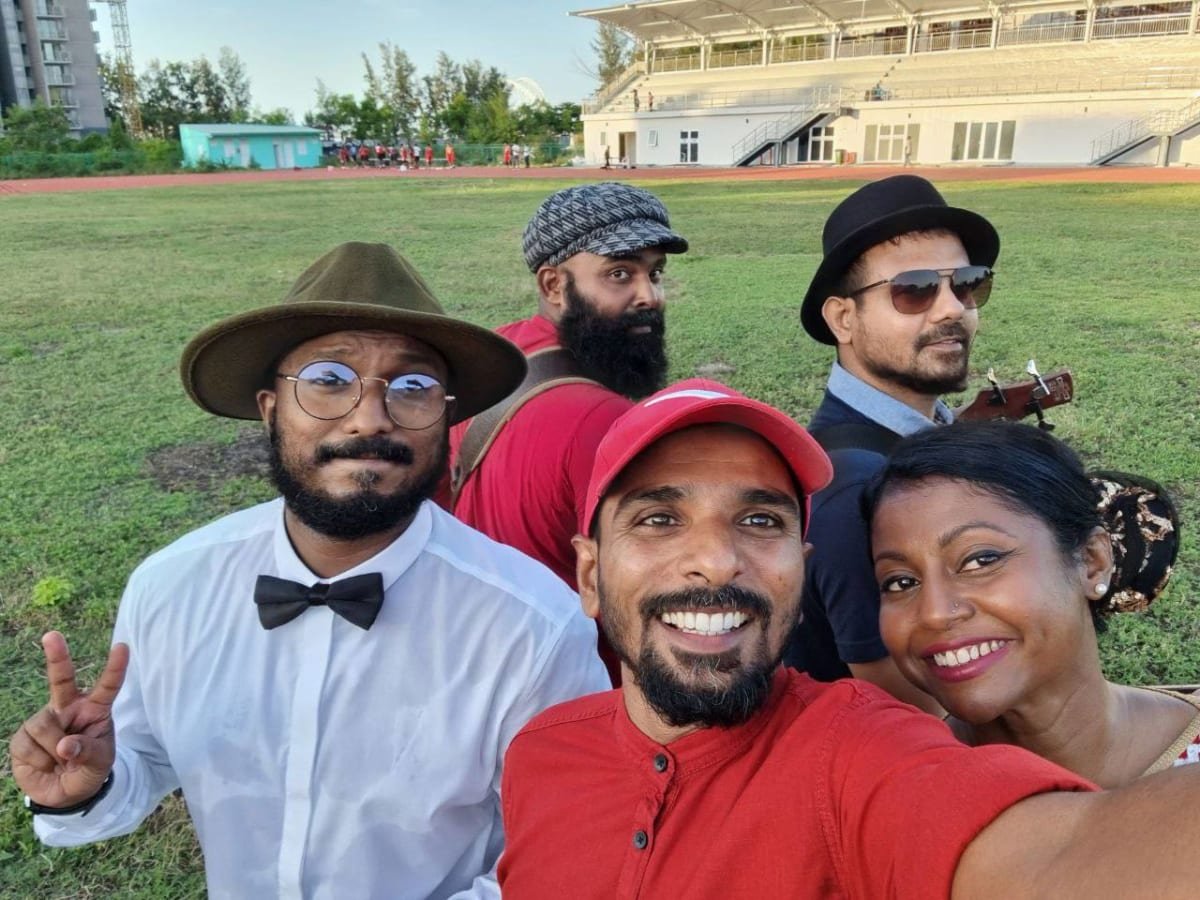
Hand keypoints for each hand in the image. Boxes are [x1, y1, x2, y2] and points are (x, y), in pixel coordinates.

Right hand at [9, 631, 128, 808]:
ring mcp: (44, 720)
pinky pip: (27, 744)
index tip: (122, 646)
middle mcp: (68, 709)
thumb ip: (88, 752)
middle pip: (62, 679)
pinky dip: (38, 761)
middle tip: (52, 635)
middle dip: (57, 656)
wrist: (65, 794)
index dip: (115, 668)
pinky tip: (44, 766)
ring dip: (53, 750)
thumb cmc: (89, 770)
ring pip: (44, 725)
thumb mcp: (100, 763)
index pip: (107, 687)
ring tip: (60, 762)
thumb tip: (65, 745)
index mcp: (94, 710)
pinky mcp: (22, 737)